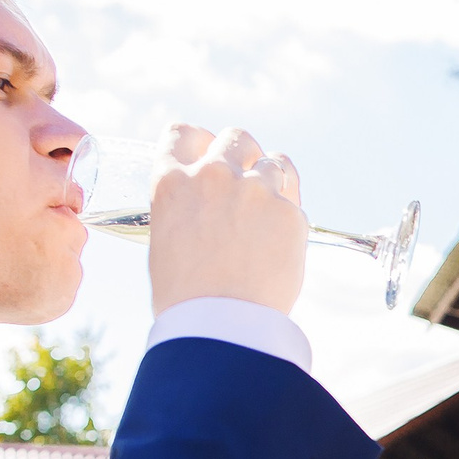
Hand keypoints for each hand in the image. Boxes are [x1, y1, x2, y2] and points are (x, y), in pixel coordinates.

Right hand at [146, 124, 308, 315]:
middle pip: (235, 137)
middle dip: (242, 152)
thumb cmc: (185, 298)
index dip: (199, 141)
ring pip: (274, 161)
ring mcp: (255, 190)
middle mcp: (213, 175)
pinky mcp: (290, 212)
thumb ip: (182, 212)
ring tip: (270, 207)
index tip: (207, 150)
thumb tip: (200, 212)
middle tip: (247, 176)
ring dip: (273, 179)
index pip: (183, 134)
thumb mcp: (164, 243)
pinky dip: (289, 212)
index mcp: (172, 183)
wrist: (221, 325)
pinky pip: (294, 199)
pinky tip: (283, 235)